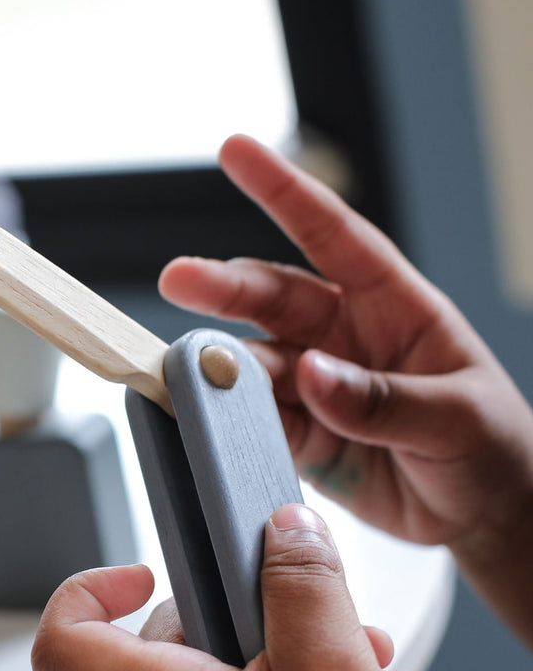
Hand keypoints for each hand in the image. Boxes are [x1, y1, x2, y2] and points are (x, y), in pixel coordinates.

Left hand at [33, 505, 527, 670]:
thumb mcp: (333, 668)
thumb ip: (303, 584)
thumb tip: (284, 530)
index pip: (64, 637)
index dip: (88, 587)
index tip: (145, 572)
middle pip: (176, 633)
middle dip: (259, 613)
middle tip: (332, 621)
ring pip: (222, 669)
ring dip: (294, 656)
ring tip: (368, 666)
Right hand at [158, 135, 532, 567]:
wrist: (483, 518)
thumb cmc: (493, 449)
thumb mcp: (456, 417)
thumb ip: (382, 399)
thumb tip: (313, 374)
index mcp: (394, 307)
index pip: (333, 236)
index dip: (284, 192)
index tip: (236, 152)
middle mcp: (345, 338)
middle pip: (273, 299)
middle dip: (223, 288)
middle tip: (177, 280)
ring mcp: (317, 388)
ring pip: (252, 364)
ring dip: (219, 367)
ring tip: (190, 374)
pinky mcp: (300, 436)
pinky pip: (252, 422)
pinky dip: (227, 422)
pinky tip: (210, 419)